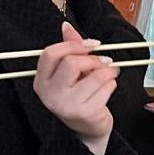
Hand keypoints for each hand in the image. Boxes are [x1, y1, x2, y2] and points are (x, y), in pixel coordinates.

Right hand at [33, 22, 118, 154]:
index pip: (51, 53)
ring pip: (93, 75)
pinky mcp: (85, 114)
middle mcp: (49, 94)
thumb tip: (66, 26)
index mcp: (41, 81)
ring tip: (110, 74)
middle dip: (93, 59)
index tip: (92, 44)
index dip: (74, 44)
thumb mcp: (71, 73)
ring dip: (107, 71)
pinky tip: (109, 88)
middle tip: (104, 61)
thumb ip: (69, 50)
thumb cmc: (79, 97)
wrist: (88, 129)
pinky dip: (112, 84)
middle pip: (71, 62)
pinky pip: (105, 88)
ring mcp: (66, 105)